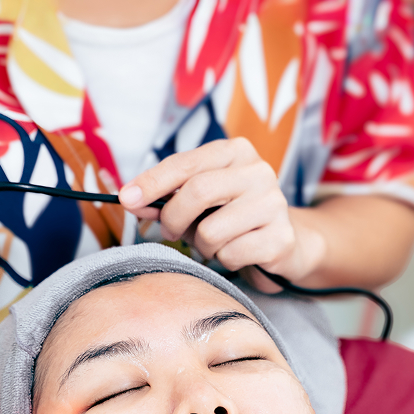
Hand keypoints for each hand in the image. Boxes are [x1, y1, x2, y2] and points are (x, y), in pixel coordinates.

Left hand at [118, 138, 324, 293]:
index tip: (126, 198)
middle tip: (170, 232)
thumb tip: (130, 199)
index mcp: (236, 152)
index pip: (185, 164)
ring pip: (211, 231)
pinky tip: (236, 253)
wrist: (286, 244)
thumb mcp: (200, 201)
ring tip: (214, 243)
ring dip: (201, 246)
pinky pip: (230, 255)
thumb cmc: (234, 218)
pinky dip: (224, 260)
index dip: (152, 182)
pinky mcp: (280, 238)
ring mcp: (274, 205)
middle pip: (197, 193)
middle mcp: (259, 172)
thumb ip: (166, 198)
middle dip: (173, 218)